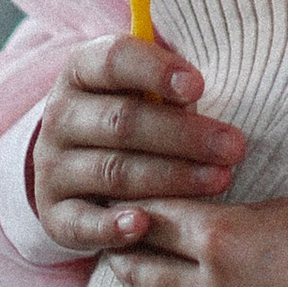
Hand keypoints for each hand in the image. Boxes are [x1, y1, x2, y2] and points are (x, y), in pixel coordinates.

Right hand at [32, 32, 245, 257]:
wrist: (76, 166)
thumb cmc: (131, 116)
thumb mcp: (144, 88)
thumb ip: (169, 85)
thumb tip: (197, 90)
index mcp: (80, 72)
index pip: (113, 61)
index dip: (156, 71)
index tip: (199, 85)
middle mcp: (59, 118)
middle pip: (122, 121)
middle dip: (184, 134)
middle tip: (234, 147)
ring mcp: (53, 169)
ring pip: (114, 171)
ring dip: (171, 177)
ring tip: (219, 180)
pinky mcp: (56, 216)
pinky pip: (81, 223)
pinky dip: (110, 226)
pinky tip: (143, 224)